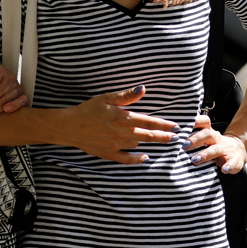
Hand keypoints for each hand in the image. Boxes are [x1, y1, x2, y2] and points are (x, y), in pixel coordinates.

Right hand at [62, 86, 179, 163]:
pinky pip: (126, 158)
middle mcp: (122, 132)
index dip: (164, 124)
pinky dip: (137, 159)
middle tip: (177, 138)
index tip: (176, 126)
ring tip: (162, 142)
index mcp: (123, 118)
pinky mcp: (109, 153)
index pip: (149, 121)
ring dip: (151, 143)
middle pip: (148, 135)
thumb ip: (126, 96)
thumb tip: (142, 89)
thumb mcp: (106, 98)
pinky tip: (145, 157)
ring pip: (139, 144)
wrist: (69, 126)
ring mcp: (116, 144)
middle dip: (164, 136)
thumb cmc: (88, 109)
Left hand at [185, 113, 246, 173]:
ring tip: (195, 160)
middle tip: (184, 146)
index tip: (182, 125)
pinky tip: (224, 170)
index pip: (204, 122)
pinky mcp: (235, 159)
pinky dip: (228, 166)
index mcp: (209, 132)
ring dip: (205, 154)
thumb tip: (172, 141)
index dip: (195, 121)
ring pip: (215, 149)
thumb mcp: (205, 140)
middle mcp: (217, 139)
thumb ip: (192, 139)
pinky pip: (232, 162)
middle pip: (207, 134)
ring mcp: (226, 149)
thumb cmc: (215, 145)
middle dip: (195, 140)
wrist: (239, 150)